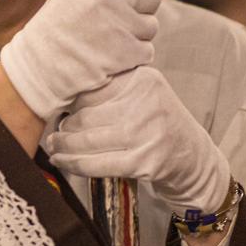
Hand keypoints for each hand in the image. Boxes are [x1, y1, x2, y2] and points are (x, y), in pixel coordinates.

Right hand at [0, 0, 161, 120]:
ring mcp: (117, 22)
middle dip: (140, 9)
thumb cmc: (60, 24)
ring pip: (151, 26)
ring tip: (107, 39)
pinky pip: (146, 51)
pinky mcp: (125, 51)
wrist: (38, 66)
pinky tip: (109, 56)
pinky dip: (133, 57)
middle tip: (114, 20)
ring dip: (136, 35)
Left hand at [44, 65, 229, 215]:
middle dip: (64, 128)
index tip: (56, 107)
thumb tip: (62, 90)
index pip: (93, 87)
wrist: (192, 157)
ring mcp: (147, 134)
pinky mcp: (144, 162)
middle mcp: (147, 103)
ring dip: (63, 147)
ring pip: (87, 141)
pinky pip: (97, 164)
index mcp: (144, 80)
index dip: (69, 100)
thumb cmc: (158, 123)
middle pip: (86, 115)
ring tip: (54, 147)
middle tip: (54, 133)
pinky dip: (75, 164)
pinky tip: (63, 162)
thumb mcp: (144, 94)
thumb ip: (113, 87)